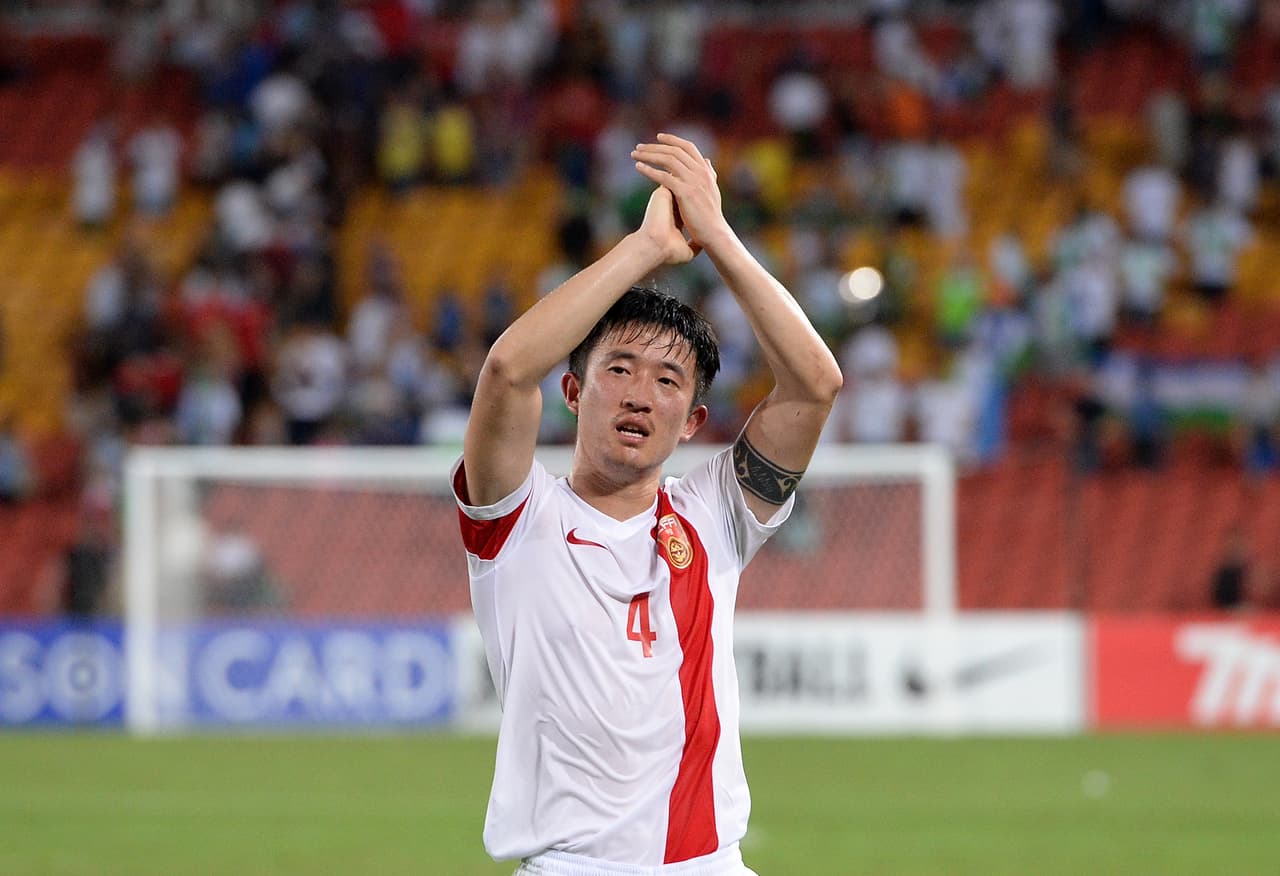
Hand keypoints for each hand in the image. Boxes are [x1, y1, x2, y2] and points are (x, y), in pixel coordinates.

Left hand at [632, 133, 729, 253]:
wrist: (714, 233)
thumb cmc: (711, 215)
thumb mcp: (712, 189)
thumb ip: (709, 174)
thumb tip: (706, 161)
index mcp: (705, 171)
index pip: (688, 147)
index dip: (673, 140)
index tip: (658, 137)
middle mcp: (700, 172)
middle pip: (674, 151)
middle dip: (655, 147)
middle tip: (639, 147)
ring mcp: (693, 182)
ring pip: (668, 160)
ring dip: (649, 155)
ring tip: (634, 155)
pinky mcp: (685, 193)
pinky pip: (664, 176)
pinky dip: (649, 170)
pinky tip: (638, 167)